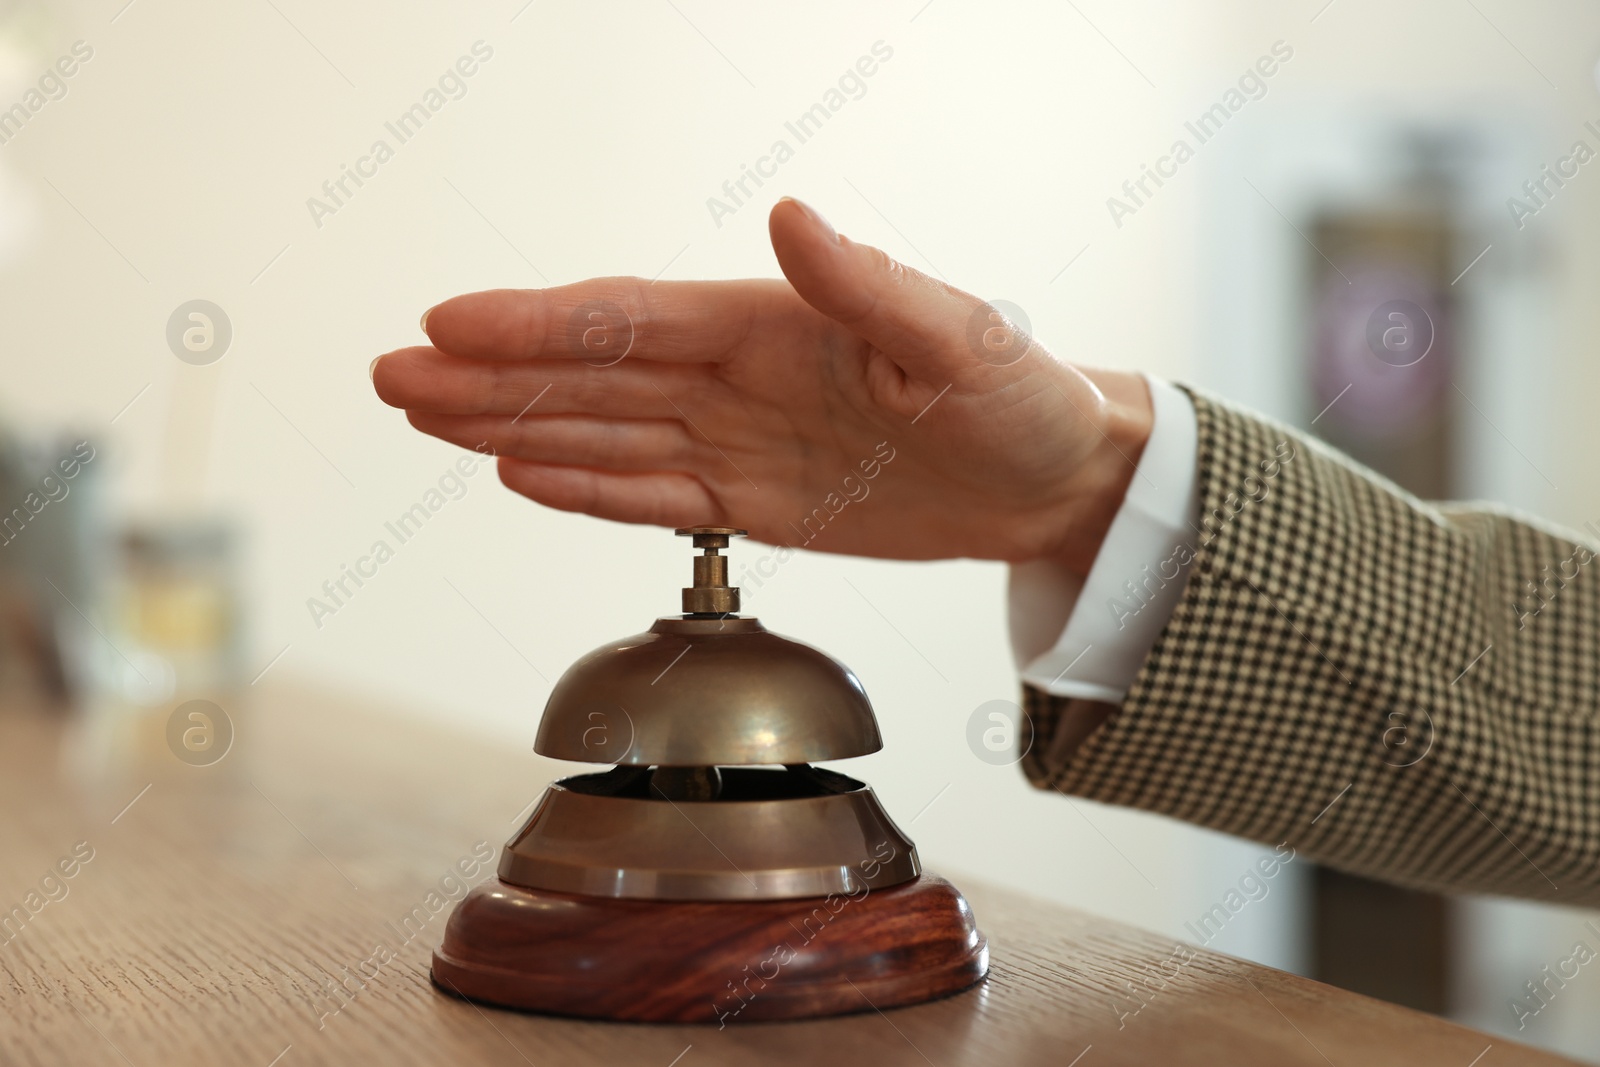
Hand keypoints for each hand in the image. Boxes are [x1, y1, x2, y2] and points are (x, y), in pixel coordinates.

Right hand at [371, 198, 1151, 574]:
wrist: (1051, 481)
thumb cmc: (1021, 395)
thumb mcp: (958, 337)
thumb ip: (867, 286)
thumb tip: (791, 218)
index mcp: (769, 325)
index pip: (628, 321)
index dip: (536, 327)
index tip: (449, 325)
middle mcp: (735, 380)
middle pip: (588, 378)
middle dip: (486, 377)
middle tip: (391, 376)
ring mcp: (736, 443)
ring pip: (602, 435)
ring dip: (510, 428)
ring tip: (425, 420)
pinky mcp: (753, 504)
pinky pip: (651, 496)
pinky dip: (584, 489)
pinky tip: (520, 472)